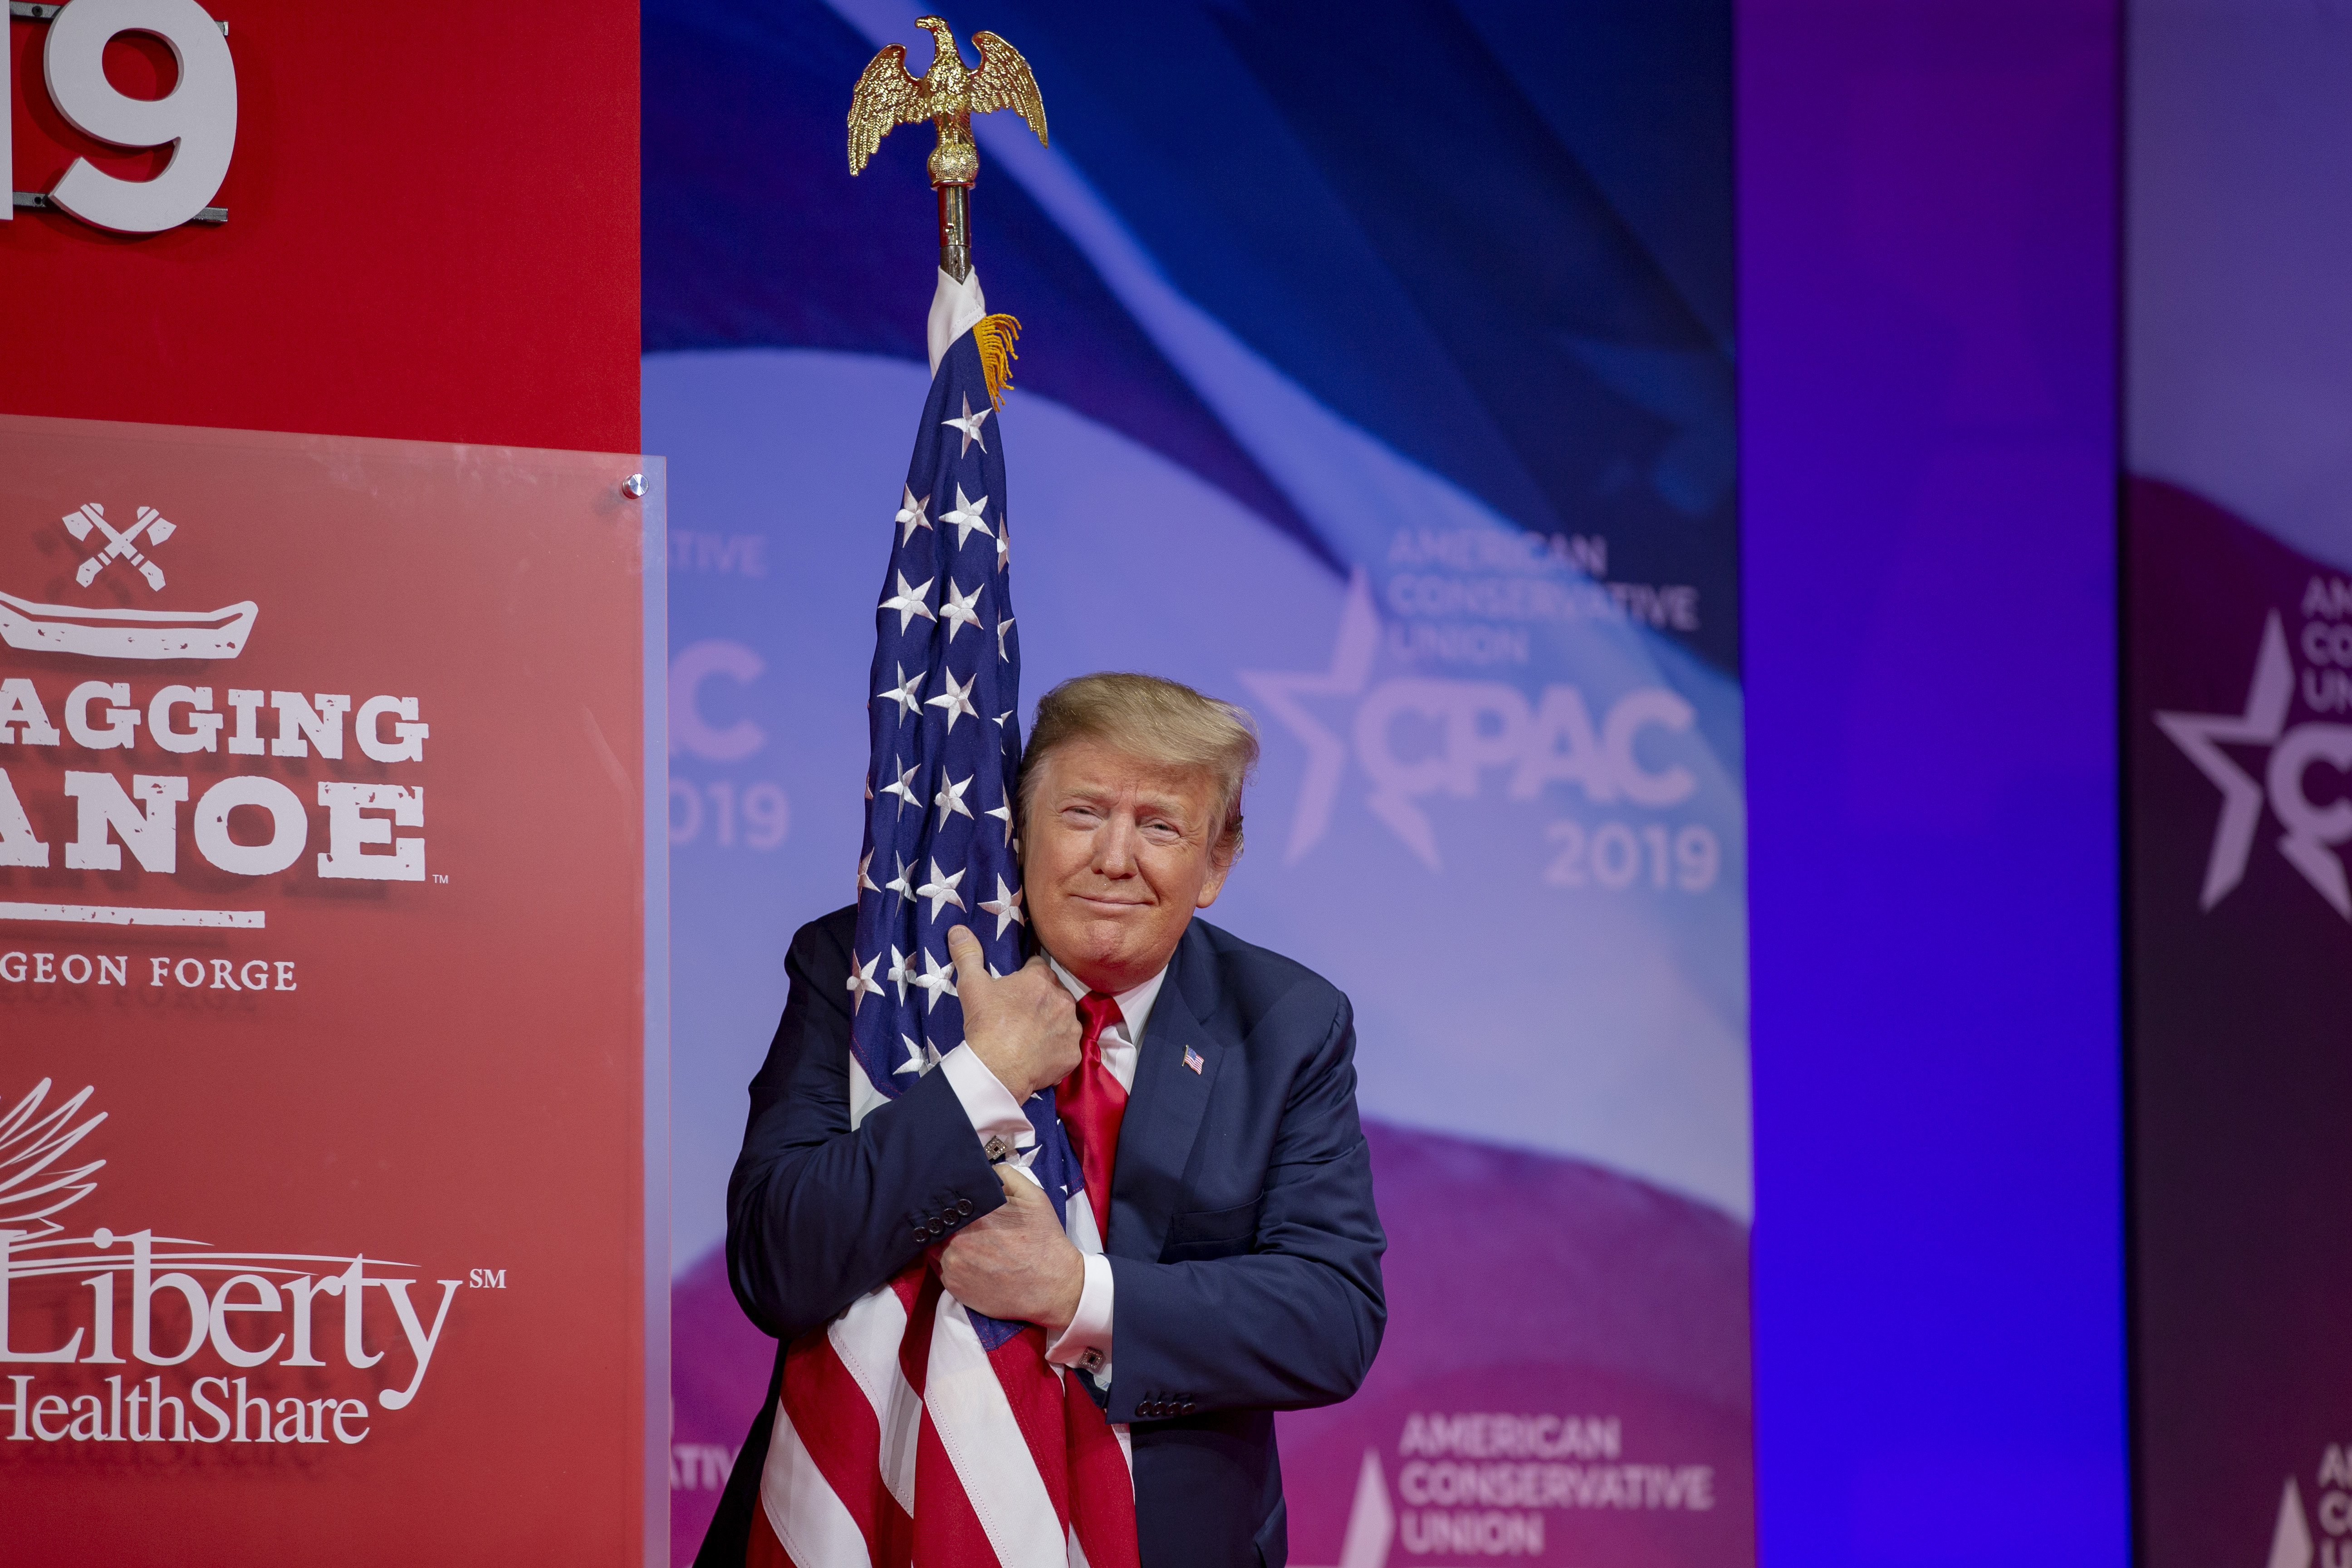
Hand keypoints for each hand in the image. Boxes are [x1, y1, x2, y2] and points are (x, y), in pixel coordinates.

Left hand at [938, 1169, 1085, 1331]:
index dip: (950, 1202)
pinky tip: (969, 1261)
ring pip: (936, 1246)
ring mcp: (953, 1264)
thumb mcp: (1033, 1197)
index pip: (946, 1201)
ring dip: (946, 1242)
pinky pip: (940, 1268)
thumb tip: (985, 1170)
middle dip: (949, 1222)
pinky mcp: (953, 1286)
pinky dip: (950, 1263)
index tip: (959, 1205)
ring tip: (966, 1243)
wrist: (1052, 1285)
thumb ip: (1005, 1175)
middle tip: (964, 1225)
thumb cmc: (1043, 1239)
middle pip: (939, 1224)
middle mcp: (957, 1238)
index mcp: (974, 1213)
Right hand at [946, 925, 1080, 1100]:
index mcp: (1041, 979)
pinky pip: (1068, 1047)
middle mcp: (1063, 999)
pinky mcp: (1073, 1053)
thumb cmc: (985, 1024)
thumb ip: (967, 954)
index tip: (1014, 990)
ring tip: (1030, 1036)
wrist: (996, 1070)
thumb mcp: (972, 986)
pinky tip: (1039, 1054)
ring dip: (1053, 1023)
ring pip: (1064, 1018)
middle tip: (1020, 1015)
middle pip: (1054, 993)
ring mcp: (1071, 1027)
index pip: (1038, 967)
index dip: (1025, 977)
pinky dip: (1057, 1050)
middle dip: (1041, 1000)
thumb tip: (958, 929)